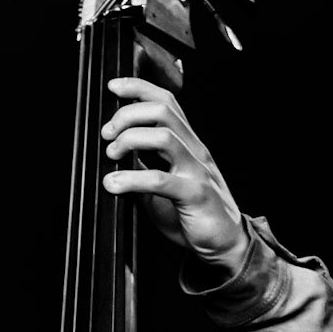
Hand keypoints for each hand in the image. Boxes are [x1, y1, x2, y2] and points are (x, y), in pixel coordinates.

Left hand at [101, 77, 249, 276]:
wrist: (225, 245)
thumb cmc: (193, 213)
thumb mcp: (161, 185)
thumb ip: (142, 167)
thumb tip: (111, 156)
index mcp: (188, 143)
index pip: (166, 101)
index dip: (138, 88)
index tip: (113, 86)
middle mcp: (194, 150)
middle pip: (162, 111)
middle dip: (127, 115)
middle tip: (107, 135)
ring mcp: (197, 170)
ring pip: (163, 137)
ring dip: (129, 141)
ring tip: (112, 156)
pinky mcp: (196, 194)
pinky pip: (162, 180)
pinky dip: (132, 179)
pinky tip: (114, 185)